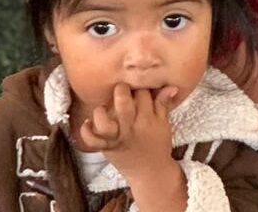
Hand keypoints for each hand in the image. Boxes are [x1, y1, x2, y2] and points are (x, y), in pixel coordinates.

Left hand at [78, 83, 181, 198]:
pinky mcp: (107, 148)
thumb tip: (171, 86)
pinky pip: (93, 141)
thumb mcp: (164, 124)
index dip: (139, 86)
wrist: (150, 173)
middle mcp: (132, 128)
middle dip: (121, 90)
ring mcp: (118, 139)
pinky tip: (87, 122)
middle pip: (123, 104)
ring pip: (104, 123)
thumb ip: (164, 104)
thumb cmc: (158, 145)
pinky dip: (86, 132)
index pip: (142, 94)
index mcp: (148, 119)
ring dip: (101, 111)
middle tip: (121, 89)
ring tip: (103, 107)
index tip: (137, 86)